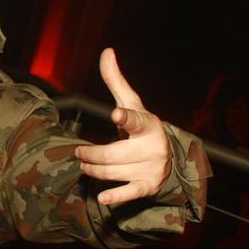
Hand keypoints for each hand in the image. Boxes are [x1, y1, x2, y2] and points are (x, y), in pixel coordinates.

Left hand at [74, 48, 170, 205]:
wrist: (169, 157)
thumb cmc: (142, 127)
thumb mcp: (132, 104)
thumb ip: (116, 81)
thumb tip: (106, 51)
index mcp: (147, 124)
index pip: (135, 120)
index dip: (125, 117)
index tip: (116, 114)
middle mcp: (151, 147)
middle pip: (111, 154)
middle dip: (90, 154)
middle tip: (79, 152)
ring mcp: (150, 168)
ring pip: (111, 172)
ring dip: (91, 169)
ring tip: (84, 165)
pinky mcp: (147, 186)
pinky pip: (129, 193)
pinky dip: (115, 196)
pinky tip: (102, 198)